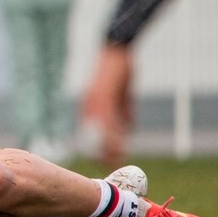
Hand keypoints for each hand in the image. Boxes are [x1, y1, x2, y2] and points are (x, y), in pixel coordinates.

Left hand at [80, 43, 134, 168]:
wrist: (116, 51)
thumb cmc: (121, 73)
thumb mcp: (124, 98)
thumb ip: (124, 115)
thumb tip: (128, 130)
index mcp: (90, 108)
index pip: (90, 135)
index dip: (98, 150)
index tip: (107, 161)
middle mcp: (88, 107)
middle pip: (91, 137)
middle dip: (101, 153)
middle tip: (111, 165)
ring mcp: (93, 102)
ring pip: (99, 131)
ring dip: (109, 147)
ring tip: (118, 158)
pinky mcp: (101, 96)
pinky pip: (107, 120)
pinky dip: (114, 133)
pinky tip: (121, 143)